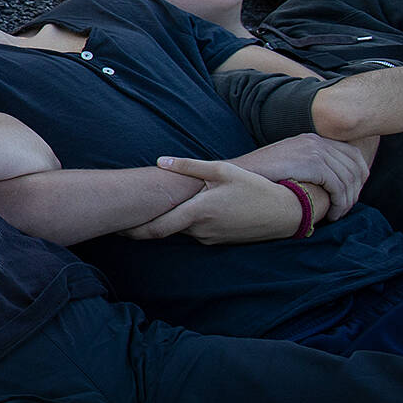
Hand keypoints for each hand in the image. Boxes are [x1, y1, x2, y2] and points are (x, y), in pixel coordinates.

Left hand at [125, 157, 297, 243]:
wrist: (286, 213)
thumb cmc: (255, 188)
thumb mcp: (223, 171)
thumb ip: (190, 167)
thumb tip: (160, 161)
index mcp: (197, 213)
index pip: (156, 229)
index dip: (133, 231)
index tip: (115, 227)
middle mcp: (200, 231)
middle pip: (164, 229)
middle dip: (144, 224)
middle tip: (122, 217)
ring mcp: (210, 238)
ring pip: (180, 230)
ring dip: (168, 221)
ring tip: (152, 208)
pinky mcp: (218, 241)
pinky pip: (195, 232)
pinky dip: (186, 223)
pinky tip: (185, 211)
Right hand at [232, 133, 368, 219]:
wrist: (236, 173)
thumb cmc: (258, 175)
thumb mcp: (287, 164)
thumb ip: (308, 166)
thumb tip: (328, 183)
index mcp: (312, 139)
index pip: (353, 154)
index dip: (359, 177)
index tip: (350, 195)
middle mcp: (317, 141)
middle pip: (355, 167)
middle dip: (355, 192)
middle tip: (345, 209)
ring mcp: (315, 150)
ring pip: (348, 179)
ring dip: (347, 201)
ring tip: (338, 214)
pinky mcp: (312, 163)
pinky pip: (338, 186)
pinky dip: (339, 203)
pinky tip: (332, 214)